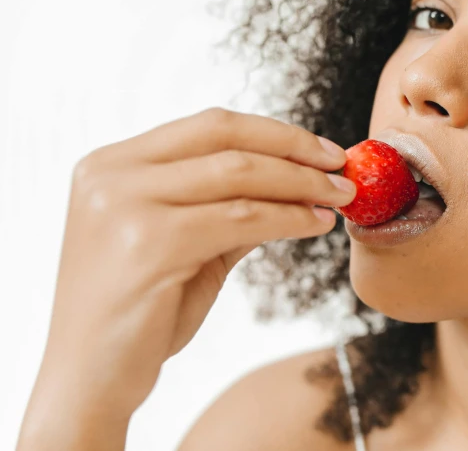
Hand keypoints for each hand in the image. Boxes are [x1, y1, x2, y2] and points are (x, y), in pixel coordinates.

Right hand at [18, 108, 354, 446]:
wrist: (89, 377)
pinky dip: (287, 218)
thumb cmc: (138, 312)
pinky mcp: (147, 243)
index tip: (321, 149)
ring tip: (339, 199)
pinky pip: (240, 218)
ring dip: (301, 185)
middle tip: (341, 169)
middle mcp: (112, 174)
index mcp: (113, 164)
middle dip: (295, 150)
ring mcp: (125, 205)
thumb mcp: (185, 245)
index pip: (210, 125)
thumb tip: (298, 183)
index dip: (275, 133)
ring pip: (239, 174)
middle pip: (226, 138)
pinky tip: (314, 224)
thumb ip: (228, 207)